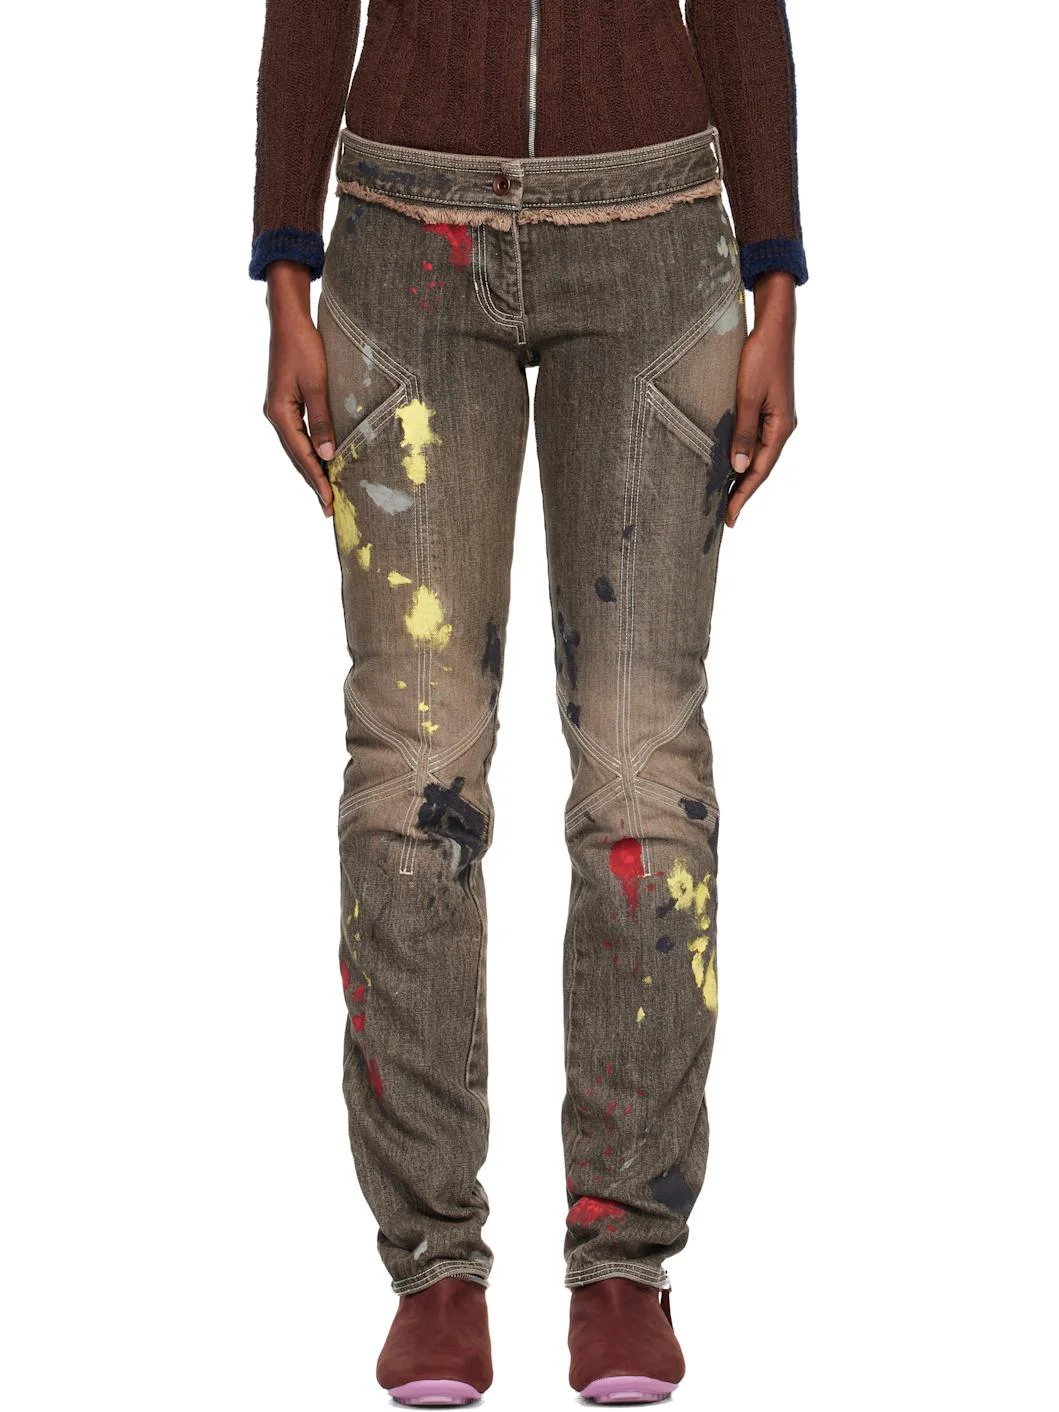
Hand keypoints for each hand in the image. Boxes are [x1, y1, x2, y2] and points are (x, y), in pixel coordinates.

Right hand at [262, 261, 335, 517]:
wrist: (289, 320)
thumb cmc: (303, 347)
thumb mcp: (317, 383)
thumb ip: (322, 419)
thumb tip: (327, 453)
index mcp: (280, 413)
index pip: (302, 455)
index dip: (317, 479)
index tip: (329, 501)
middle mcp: (276, 415)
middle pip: (296, 456)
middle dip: (313, 481)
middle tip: (330, 507)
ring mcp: (280, 410)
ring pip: (297, 448)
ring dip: (311, 469)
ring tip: (327, 492)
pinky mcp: (287, 403)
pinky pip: (299, 436)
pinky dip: (310, 452)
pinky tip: (321, 461)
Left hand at [727, 270, 797, 527]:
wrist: (774, 326)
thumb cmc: (760, 356)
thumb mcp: (747, 395)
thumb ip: (743, 432)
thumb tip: (740, 468)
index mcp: (782, 427)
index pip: (761, 470)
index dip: (744, 495)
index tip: (729, 516)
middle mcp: (782, 427)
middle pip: (761, 468)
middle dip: (743, 492)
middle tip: (724, 517)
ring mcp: (777, 419)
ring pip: (759, 457)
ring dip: (743, 478)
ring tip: (724, 499)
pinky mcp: (769, 411)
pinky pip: (756, 443)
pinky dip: (744, 459)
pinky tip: (731, 467)